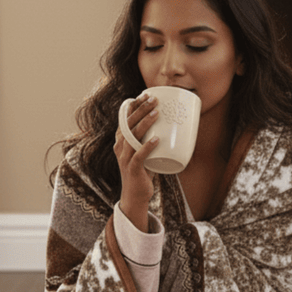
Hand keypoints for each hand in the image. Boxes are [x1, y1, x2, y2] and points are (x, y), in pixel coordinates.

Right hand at [114, 94, 159, 231]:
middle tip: (153, 100)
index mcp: (121, 142)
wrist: (135, 196)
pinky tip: (156, 140)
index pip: (124, 119)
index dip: (132, 106)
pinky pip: (139, 156)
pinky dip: (147, 147)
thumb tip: (171, 130)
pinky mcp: (132, 170)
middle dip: (140, 110)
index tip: (144, 95)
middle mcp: (120, 148)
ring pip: (132, 137)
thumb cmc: (142, 173)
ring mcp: (124, 159)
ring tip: (156, 113)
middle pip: (128, 124)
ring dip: (144, 123)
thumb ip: (151, 142)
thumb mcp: (145, 153)